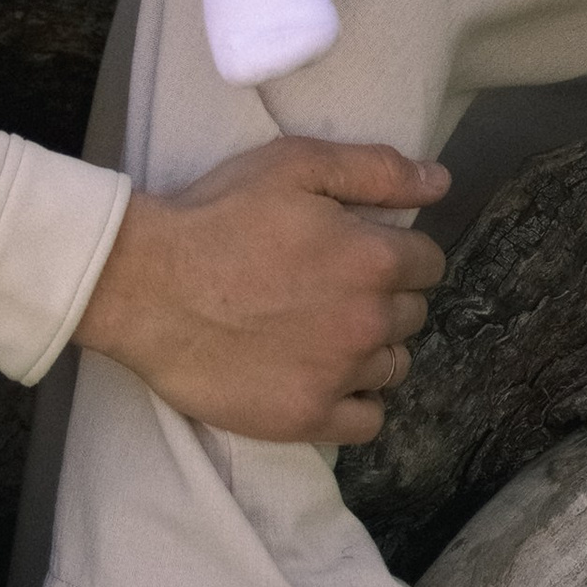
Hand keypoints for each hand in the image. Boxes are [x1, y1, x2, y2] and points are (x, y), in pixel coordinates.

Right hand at [74, 136, 449, 442]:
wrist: (146, 285)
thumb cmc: (217, 216)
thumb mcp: (294, 165)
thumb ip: (376, 171)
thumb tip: (440, 181)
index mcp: (374, 258)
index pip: (429, 263)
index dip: (399, 254)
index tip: (363, 252)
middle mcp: (368, 320)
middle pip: (414, 316)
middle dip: (386, 299)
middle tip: (335, 290)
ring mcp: (340, 375)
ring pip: (394, 367)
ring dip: (373, 349)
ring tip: (327, 334)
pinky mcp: (308, 418)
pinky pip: (368, 421)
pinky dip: (357, 401)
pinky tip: (326, 379)